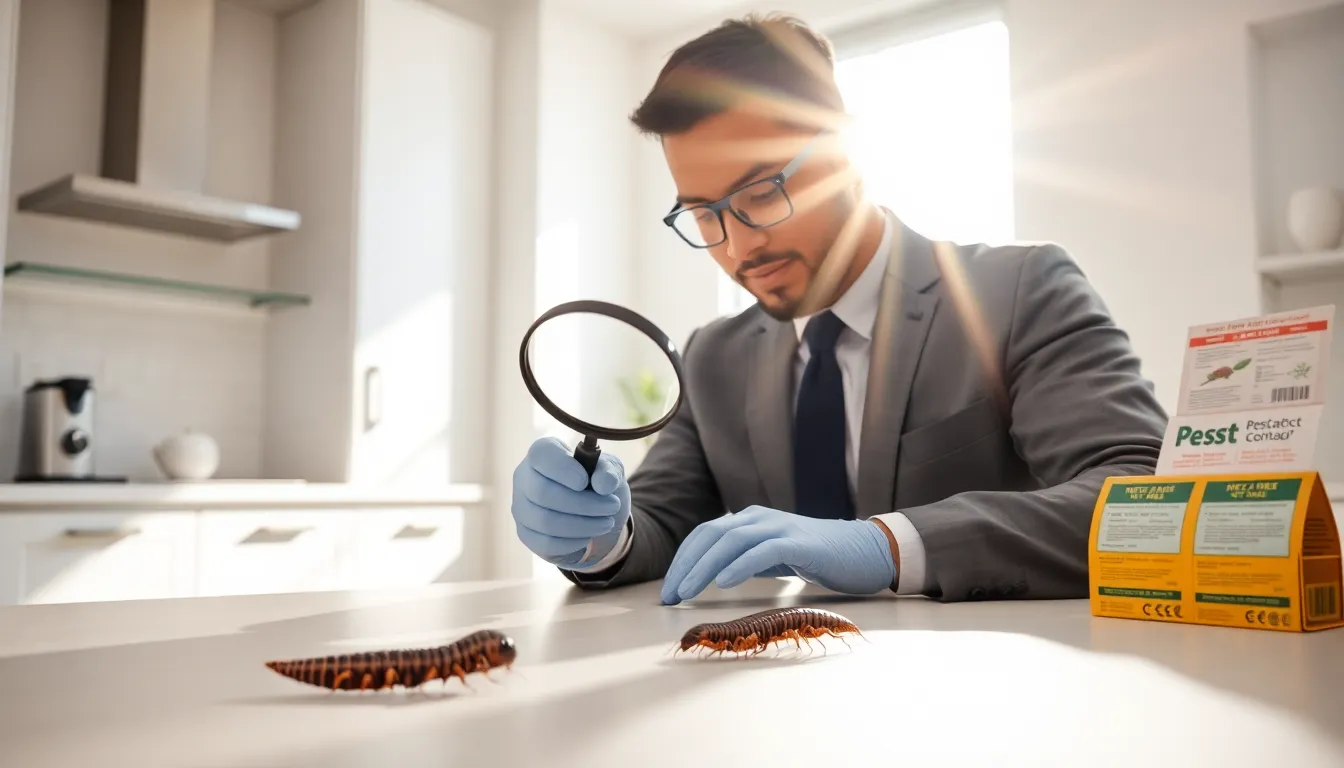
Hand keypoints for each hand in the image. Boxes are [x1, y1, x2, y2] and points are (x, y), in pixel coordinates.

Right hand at [511, 437, 629, 568]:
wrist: (593, 514)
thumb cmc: (597, 484)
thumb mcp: (610, 471)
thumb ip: (609, 472)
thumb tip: (603, 483)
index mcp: (543, 453)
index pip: (541, 454)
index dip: (563, 468)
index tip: (585, 482)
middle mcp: (525, 477)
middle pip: (542, 492)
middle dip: (584, 503)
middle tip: (612, 506)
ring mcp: (521, 507)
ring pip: (545, 521)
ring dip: (583, 525)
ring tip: (606, 522)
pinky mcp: (526, 533)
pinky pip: (546, 542)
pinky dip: (573, 542)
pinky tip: (588, 536)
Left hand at [660, 505, 895, 604]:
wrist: (867, 551)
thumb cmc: (820, 558)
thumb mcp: (774, 556)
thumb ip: (746, 558)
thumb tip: (711, 575)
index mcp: (751, 520)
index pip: (705, 534)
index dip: (682, 560)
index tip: (667, 589)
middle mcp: (760, 518)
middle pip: (710, 535)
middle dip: (684, 566)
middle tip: (668, 595)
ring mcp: (780, 528)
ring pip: (730, 542)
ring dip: (703, 568)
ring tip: (686, 592)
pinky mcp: (799, 544)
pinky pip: (762, 552)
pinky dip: (739, 566)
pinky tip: (723, 583)